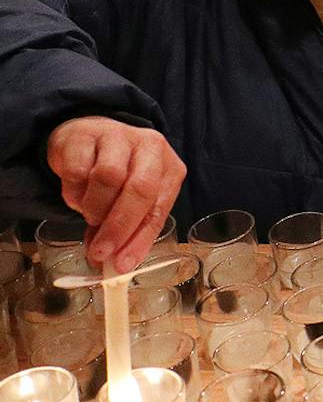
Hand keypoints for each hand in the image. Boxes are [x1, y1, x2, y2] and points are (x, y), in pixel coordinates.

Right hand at [46, 116, 186, 271]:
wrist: (86, 137)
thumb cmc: (116, 174)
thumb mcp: (130, 200)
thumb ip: (126, 229)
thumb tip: (112, 265)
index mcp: (169, 167)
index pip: (159, 207)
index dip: (140, 239)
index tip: (122, 264)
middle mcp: (149, 147)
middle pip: (140, 189)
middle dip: (118, 227)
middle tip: (100, 251)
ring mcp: (117, 136)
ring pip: (108, 178)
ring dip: (95, 208)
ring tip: (90, 215)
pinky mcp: (84, 136)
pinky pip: (77, 171)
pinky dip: (74, 193)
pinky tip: (77, 195)